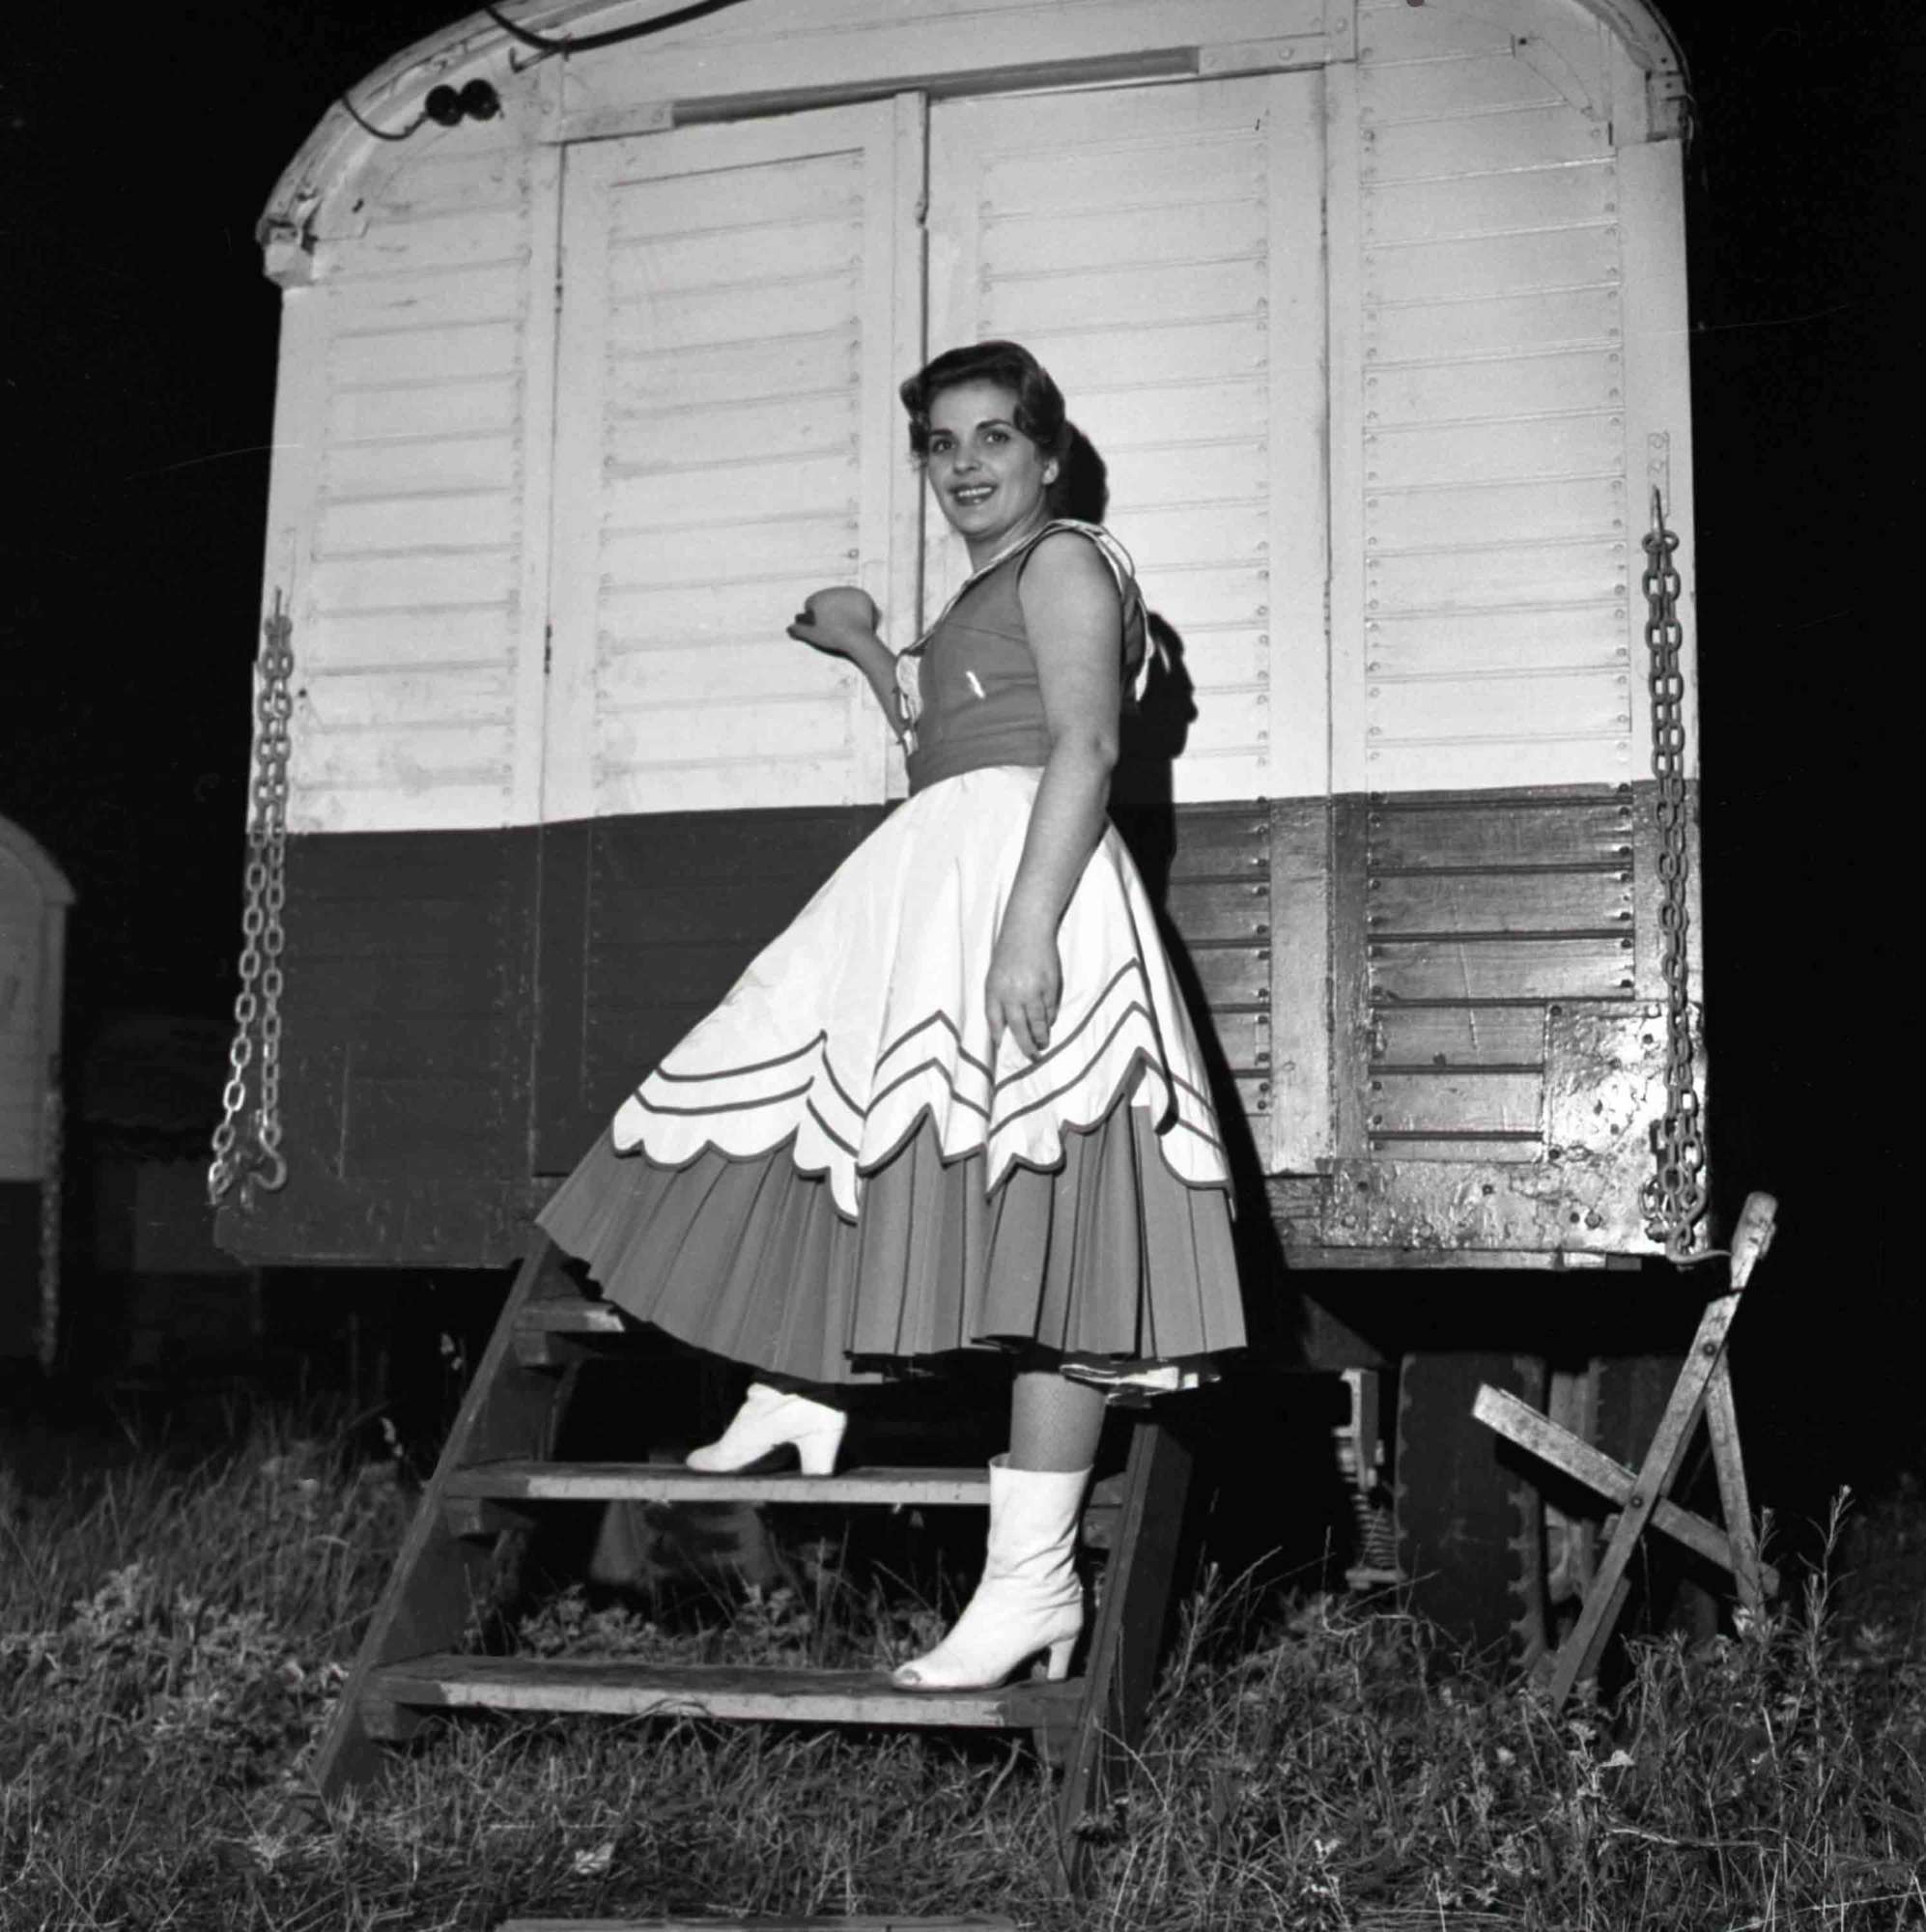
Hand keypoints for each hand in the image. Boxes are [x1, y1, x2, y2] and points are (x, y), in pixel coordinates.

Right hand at [787, 585, 880, 661]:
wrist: (858, 638)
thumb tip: (789, 628)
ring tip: (847, 623)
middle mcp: (832, 590)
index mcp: (819, 598)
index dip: (815, 616)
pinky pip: (857, 599)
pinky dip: (858, 608)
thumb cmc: (834, 637)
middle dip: (829, 610)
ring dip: (843, 607)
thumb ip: (799, 630)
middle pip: (827, 600)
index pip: (811, 603)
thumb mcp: (813, 635)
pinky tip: (858, 619)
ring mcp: (849, 591)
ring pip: (842, 598)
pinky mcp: (863, 595)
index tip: (822, 626)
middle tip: (835, 626)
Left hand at [985, 918, 1060, 1060]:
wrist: (1028, 928)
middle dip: (1025, 1045)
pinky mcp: (1050, 985)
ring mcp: (1033, 990)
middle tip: (1031, 1055)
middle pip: (1019, 1027)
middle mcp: (1013, 992)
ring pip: (1038, 1021)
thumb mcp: (994, 975)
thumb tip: (1001, 1028)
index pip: (994, 1020)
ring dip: (1041, 1036)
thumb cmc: (1008, 952)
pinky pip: (1050, 1009)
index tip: (1002, 1047)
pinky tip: (1049, 1024)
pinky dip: (1050, 1019)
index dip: (998, 1035)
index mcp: (995, 989)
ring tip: (1043, 1044)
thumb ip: (995, 1000)